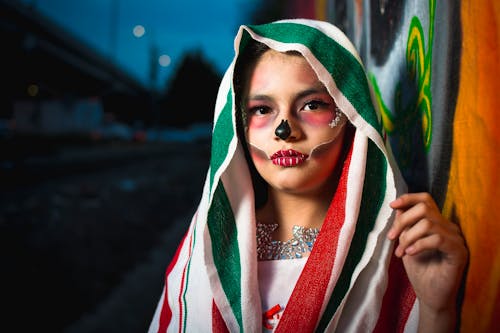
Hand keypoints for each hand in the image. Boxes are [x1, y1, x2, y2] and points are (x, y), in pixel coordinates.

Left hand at [388, 193, 467, 328]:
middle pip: (424, 208)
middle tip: (391, 237)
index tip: (392, 205)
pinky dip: (419, 245)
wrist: (430, 296)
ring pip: (428, 223)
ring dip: (408, 237)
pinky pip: (437, 239)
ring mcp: (456, 239)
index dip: (408, 199)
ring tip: (400, 252)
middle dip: (403, 220)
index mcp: (437, 223)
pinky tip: (410, 254)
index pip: (426, 199)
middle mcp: (449, 227)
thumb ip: (405, 225)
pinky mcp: (459, 252)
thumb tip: (398, 207)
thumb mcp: (406, 243)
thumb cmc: (419, 270)